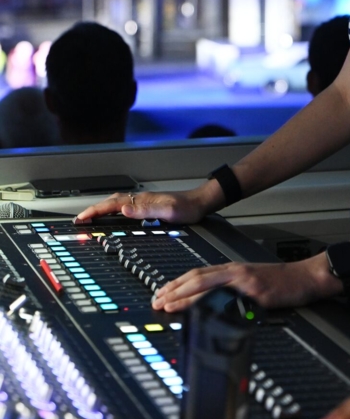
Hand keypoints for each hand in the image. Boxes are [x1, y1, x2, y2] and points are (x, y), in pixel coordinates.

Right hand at [75, 187, 210, 224]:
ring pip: (117, 203)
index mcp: (141, 200)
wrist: (200, 203)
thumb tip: (124, 210)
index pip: (112, 204)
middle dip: (93, 210)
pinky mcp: (148, 206)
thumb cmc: (187, 208)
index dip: (95, 211)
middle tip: (80, 219)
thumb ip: (146, 211)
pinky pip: (124, 207)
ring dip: (102, 210)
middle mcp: (140, 199)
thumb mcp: (168, 212)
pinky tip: (114, 216)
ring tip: (90, 217)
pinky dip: (113, 211)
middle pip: (111, 202)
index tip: (82, 218)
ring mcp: (143, 202)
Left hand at [152, 254, 342, 311]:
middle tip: (157, 300)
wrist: (307, 277)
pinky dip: (214, 305)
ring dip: (185, 296)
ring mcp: (245, 283)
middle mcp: (236, 273)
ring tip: (168, 305)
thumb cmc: (282, 282)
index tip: (161, 292)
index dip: (176, 283)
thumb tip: (208, 300)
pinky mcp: (256, 294)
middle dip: (173, 290)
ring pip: (208, 286)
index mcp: (233, 270)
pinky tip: (202, 312)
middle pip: (197, 278)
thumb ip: (231, 286)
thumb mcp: (252, 280)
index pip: (197, 274)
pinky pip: (230, 300)